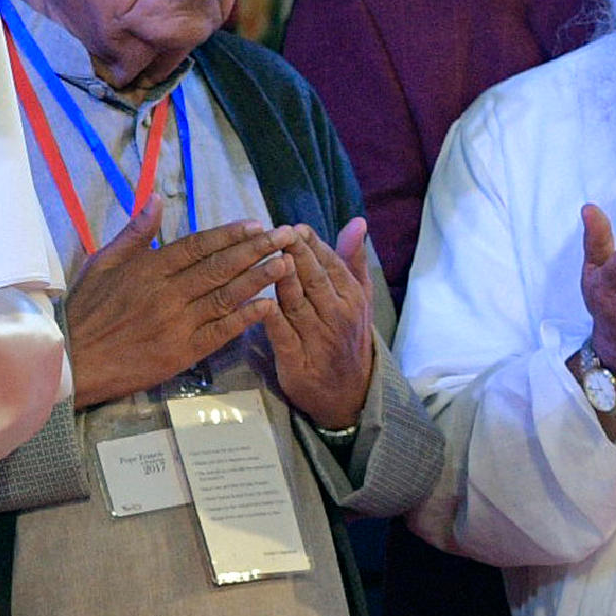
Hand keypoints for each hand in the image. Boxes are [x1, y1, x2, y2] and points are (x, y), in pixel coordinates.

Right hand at [63, 192, 282, 406]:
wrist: (72, 361)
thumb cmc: (86, 311)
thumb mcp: (102, 263)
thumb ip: (133, 233)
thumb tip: (156, 199)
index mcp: (148, 268)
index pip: (197, 246)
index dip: (229, 234)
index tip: (256, 224)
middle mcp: (167, 293)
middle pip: (218, 267)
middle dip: (255, 249)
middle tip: (286, 236)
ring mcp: (176, 324)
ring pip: (225, 297)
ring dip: (258, 279)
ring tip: (286, 264)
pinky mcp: (181, 353)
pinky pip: (219, 333)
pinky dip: (244, 319)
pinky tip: (268, 306)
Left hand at [261, 218, 379, 428]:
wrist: (349, 393)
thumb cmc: (347, 336)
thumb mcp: (359, 298)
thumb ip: (353, 260)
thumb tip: (357, 221)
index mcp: (353, 297)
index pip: (330, 264)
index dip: (311, 244)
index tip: (295, 227)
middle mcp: (337, 315)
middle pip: (312, 279)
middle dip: (294, 254)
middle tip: (277, 233)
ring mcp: (317, 338)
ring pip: (295, 302)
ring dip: (280, 278)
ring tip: (265, 256)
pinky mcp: (296, 360)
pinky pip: (281, 333)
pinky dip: (269, 316)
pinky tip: (257, 300)